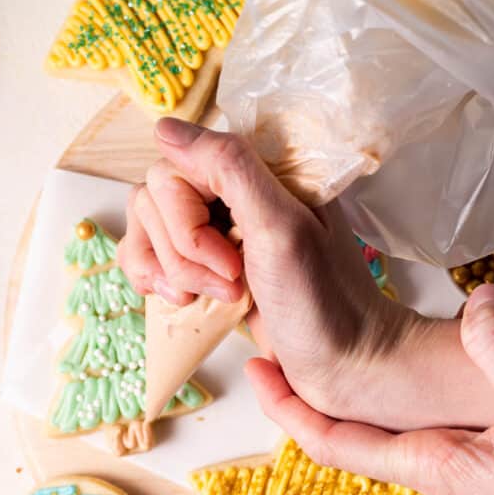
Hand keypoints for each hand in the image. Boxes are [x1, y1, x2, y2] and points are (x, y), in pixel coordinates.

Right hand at [117, 118, 418, 424]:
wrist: (345, 365)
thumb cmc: (326, 302)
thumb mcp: (282, 228)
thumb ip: (229, 169)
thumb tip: (166, 129)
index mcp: (260, 170)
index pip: (178, 165)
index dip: (188, 216)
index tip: (230, 258)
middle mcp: (234, 193)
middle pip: (155, 198)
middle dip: (184, 252)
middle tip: (233, 283)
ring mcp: (218, 231)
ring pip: (148, 228)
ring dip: (174, 272)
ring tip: (221, 298)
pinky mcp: (205, 267)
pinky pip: (151, 257)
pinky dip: (158, 282)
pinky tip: (188, 304)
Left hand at [247, 283, 493, 494]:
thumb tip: (479, 299)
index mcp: (437, 465)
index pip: (333, 441)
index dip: (287, 408)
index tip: (256, 370)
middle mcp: (442, 474)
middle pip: (352, 437)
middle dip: (310, 397)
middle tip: (282, 351)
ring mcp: (470, 474)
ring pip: (389, 433)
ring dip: (353, 399)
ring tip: (332, 358)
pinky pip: (431, 430)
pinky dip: (402, 400)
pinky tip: (417, 376)